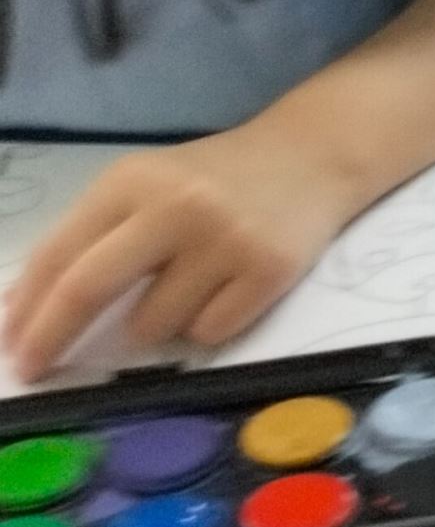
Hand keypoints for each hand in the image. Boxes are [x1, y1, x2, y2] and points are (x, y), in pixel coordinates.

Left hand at [4, 127, 364, 379]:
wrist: (313, 157)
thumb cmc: (215, 181)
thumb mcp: (147, 188)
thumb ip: (89, 238)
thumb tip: (22, 311)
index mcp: (133, 181)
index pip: (60, 255)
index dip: (26, 309)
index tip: (10, 348)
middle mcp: (177, 206)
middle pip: (89, 288)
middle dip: (53, 338)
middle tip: (37, 369)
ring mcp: (226, 239)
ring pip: (152, 324)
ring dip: (156, 325)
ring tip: (187, 289)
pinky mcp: (270, 270)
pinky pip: (209, 333)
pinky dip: (207, 326)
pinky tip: (226, 291)